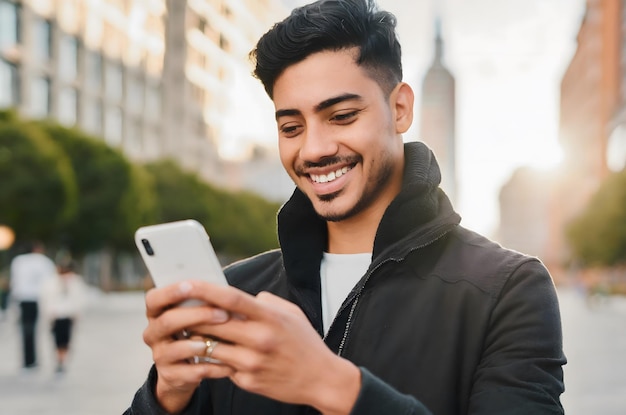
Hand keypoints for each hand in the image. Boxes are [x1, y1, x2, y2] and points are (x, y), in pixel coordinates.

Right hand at [142, 281, 233, 412]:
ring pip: (178, 348)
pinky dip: (213, 367)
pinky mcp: (171, 376)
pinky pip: (192, 371)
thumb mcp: (193, 315)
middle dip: (197, 316)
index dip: (170, 292)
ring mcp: (160, 356)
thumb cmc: (194, 331)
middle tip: (223, 314)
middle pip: (168, 321)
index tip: (191, 286)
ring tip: (225, 341)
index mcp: (156, 313)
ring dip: (203, 343)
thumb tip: (226, 290)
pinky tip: (229, 365)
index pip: (154, 299)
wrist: (184, 370)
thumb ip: (201, 302)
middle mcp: (153, 334)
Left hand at [182, 282, 360, 414]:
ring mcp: (252, 363)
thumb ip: (264, 302)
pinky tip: (210, 353)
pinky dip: (214, 359)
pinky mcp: (248, 382)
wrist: (321, 379)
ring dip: (196, 339)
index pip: (230, 298)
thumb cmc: (305, 342)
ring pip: (210, 348)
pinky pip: (221, 367)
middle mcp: (260, 339)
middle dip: (191, 315)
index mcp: (270, 317)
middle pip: (212, 323)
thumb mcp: (291, 314)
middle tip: (177, 308)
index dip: (204, 289)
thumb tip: (238, 298)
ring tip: (188, 331)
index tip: (186, 282)